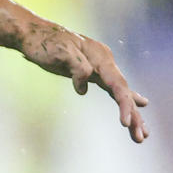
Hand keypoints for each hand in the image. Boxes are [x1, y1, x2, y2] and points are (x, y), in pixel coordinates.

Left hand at [17, 22, 150, 142]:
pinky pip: (111, 89)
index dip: (124, 104)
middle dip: (133, 116)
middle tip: (140, 138)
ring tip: (141, 135)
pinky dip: (122, 101)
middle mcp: (104, 61)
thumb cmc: (44, 42)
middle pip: (123, 91)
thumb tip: (84, 89)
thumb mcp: (60, 52)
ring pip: (119, 92)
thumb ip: (77, 68)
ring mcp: (99, 67)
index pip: (118, 85)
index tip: (125, 124)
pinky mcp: (91, 73)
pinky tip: (137, 106)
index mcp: (101, 57)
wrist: (31, 34)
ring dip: (131, 112)